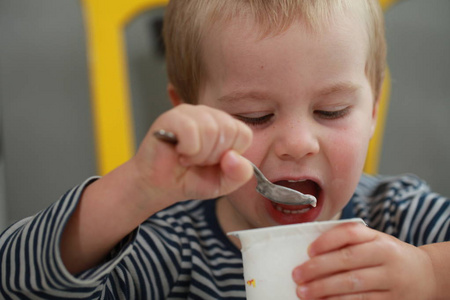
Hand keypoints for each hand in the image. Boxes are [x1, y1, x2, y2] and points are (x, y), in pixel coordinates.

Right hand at [132, 103, 252, 203]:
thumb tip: (234, 157)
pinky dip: (187, 150)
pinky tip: (179, 153)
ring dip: (199, 155)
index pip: (244, 134)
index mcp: (225, 126)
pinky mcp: (171, 117)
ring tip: (187, 158)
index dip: (230, 155)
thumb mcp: (223, 184)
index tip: (214, 163)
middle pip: (228, 130)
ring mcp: (190, 113)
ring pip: (210, 129)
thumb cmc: (190, 179)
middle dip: (213, 156)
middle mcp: (209, 115)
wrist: (159, 186)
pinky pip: (190, 129)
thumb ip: (239, 174)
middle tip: (198, 161)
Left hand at [292, 222, 436, 299]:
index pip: (350, 233)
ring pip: (353, 284)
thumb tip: (312, 250)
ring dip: (324, 289)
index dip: (327, 241)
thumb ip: (349, 241)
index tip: (308, 250)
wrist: (426, 275)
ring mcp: (390, 280)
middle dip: (318, 268)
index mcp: (378, 238)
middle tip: (297, 275)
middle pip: (348, 260)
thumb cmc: (388, 255)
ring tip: (304, 292)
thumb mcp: (374, 241)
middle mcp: (386, 256)